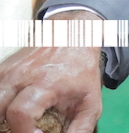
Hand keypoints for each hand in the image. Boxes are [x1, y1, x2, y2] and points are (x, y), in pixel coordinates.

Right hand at [0, 11, 103, 132]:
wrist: (74, 36)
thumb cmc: (82, 70)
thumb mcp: (90, 101)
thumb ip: (80, 127)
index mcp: (45, 82)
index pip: (20, 113)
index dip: (23, 132)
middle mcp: (22, 75)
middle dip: (6, 126)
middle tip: (24, 128)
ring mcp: (8, 70)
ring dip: (1, 115)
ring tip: (18, 121)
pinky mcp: (2, 69)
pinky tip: (11, 110)